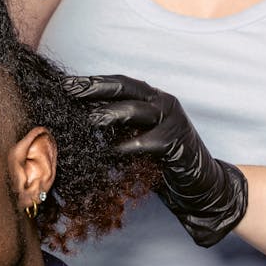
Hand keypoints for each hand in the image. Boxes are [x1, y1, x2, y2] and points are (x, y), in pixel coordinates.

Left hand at [63, 74, 247, 247]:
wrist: (201, 183)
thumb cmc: (162, 160)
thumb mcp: (136, 136)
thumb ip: (117, 125)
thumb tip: (79, 118)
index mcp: (152, 97)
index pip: (118, 83)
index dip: (92, 82)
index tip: (65, 83)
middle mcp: (162, 102)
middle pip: (125, 87)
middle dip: (94, 88)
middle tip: (68, 90)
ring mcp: (171, 121)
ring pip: (135, 111)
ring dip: (108, 114)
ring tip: (85, 120)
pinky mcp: (176, 143)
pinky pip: (147, 143)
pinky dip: (127, 147)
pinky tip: (109, 153)